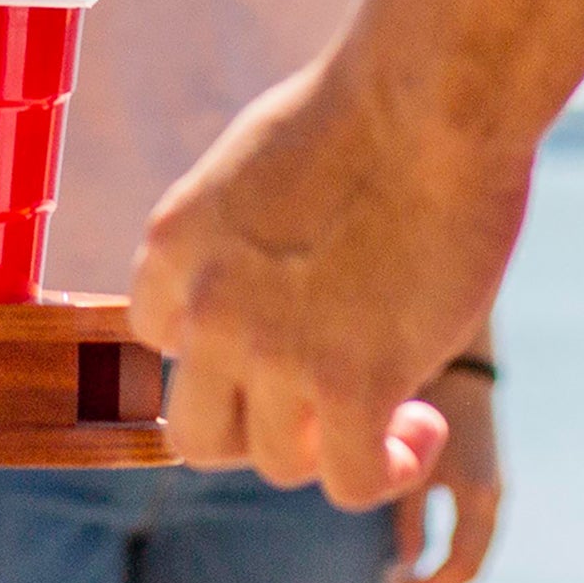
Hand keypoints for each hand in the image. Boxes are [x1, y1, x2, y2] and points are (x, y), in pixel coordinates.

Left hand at [130, 45, 531, 511]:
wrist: (422, 101)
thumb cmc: (355, 117)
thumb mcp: (250, 172)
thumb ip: (236, 246)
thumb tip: (264, 297)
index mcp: (171, 245)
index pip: (160, 341)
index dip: (219, 354)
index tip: (277, 339)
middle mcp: (203, 307)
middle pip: (196, 432)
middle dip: (257, 429)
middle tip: (319, 404)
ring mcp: (269, 352)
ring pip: (274, 464)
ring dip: (330, 450)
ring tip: (390, 410)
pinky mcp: (349, 384)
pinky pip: (347, 480)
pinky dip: (386, 467)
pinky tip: (423, 422)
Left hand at [390, 367, 503, 582]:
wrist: (456, 350)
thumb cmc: (425, 397)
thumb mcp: (409, 455)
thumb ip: (407, 506)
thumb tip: (405, 561)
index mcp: (479, 496)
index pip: (463, 566)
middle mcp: (491, 493)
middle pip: (467, 558)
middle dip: (434, 579)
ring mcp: (488, 480)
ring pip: (464, 538)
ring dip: (435, 555)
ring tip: (398, 568)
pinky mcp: (477, 465)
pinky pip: (461, 515)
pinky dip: (438, 530)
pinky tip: (404, 528)